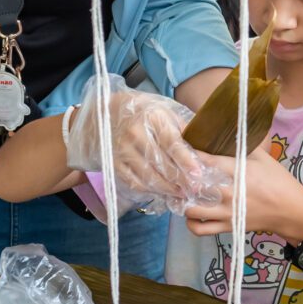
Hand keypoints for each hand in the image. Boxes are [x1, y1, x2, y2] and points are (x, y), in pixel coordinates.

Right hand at [66, 76, 219, 207]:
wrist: (101, 114)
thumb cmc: (139, 111)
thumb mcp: (160, 109)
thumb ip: (179, 126)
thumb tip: (201, 142)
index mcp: (152, 117)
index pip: (172, 142)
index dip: (186, 160)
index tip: (198, 174)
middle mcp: (135, 134)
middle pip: (161, 163)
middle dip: (180, 180)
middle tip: (195, 190)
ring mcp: (122, 150)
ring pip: (148, 176)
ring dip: (167, 189)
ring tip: (181, 194)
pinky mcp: (113, 163)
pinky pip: (133, 181)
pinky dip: (149, 190)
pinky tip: (161, 193)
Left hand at [184, 149, 302, 242]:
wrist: (292, 211)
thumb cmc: (279, 181)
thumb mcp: (264, 158)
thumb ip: (244, 145)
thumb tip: (227, 130)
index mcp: (238, 171)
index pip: (206, 160)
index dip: (189, 152)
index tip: (180, 145)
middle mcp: (230, 192)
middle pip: (194, 185)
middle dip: (181, 178)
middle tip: (175, 171)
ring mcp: (227, 212)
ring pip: (192, 209)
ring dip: (182, 201)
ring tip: (181, 192)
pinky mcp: (228, 226)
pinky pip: (201, 229)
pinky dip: (191, 223)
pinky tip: (191, 213)